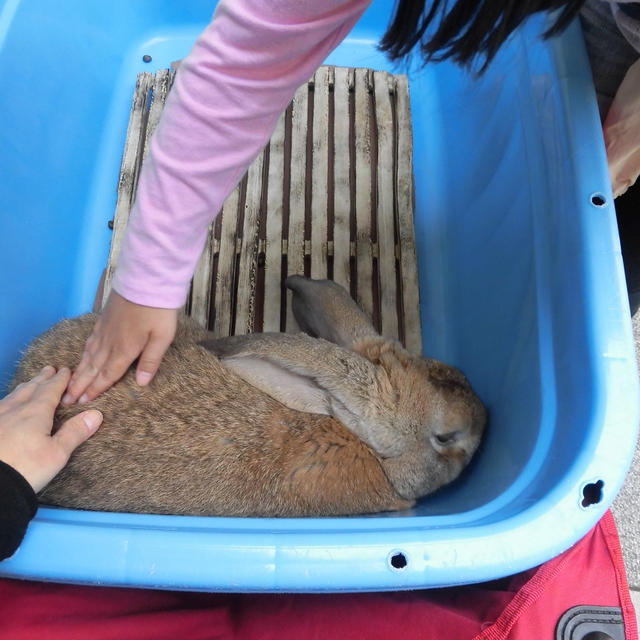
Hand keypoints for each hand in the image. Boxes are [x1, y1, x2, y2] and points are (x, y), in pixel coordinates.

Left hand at [0, 367, 102, 492]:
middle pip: (30, 388)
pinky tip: (6, 405)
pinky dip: (9, 400)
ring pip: (13, 395)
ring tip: (30, 383)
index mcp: (35, 412)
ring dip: (25, 387)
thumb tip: (96, 414)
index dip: (59, 379)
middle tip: (49, 369)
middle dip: (41, 378)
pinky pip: (0, 406)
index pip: (50, 389)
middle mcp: (15, 409)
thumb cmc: (25, 468)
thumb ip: (75, 432)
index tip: (66, 370)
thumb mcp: (56, 454)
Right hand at [63, 291, 177, 404]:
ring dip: (79, 371)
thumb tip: (142, 383)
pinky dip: (84, 352)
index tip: (83, 402)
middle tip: (66, 400)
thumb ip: (151, 360)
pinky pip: (90, 340)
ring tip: (69, 384)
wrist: (146, 280)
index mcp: (124, 350)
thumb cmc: (158, 310)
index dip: (95, 389)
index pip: (107, 375)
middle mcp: (110, 342)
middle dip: (79, 385)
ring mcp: (105, 329)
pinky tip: (83, 356)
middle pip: (92, 368)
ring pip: (88, 355)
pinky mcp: (104, 319)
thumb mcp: (162, 338)